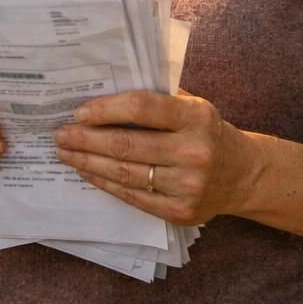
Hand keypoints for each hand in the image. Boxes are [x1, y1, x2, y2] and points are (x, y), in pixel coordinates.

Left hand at [53, 90, 260, 225]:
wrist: (242, 175)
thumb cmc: (206, 132)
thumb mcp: (193, 105)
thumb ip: (156, 98)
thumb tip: (102, 91)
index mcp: (196, 117)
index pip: (142, 108)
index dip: (106, 109)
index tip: (79, 112)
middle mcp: (194, 152)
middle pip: (126, 144)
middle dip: (85, 139)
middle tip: (59, 134)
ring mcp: (187, 186)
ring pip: (125, 173)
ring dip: (87, 162)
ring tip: (65, 153)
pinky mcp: (179, 212)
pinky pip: (132, 195)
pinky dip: (104, 182)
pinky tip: (87, 171)